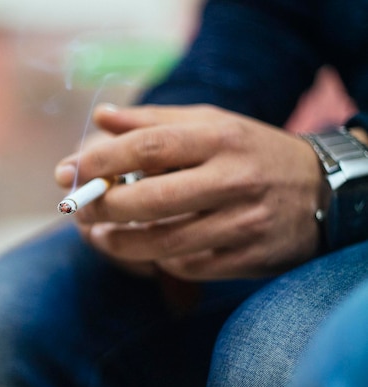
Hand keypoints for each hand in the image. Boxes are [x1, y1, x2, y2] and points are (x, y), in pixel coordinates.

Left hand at [55, 104, 326, 279]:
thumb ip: (152, 121)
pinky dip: (157, 258)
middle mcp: (232, 180)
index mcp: (219, 138)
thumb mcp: (210, 123)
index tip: (67, 172)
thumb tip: (100, 117)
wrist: (322, 191)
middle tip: (76, 209)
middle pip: (147, 200)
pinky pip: (186, 266)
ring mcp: (242, 223)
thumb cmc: (251, 152)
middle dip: (100, 207)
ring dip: (119, 243)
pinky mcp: (246, 258)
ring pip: (162, 243)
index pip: (146, 148)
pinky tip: (148, 247)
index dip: (99, 161)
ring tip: (100, 233)